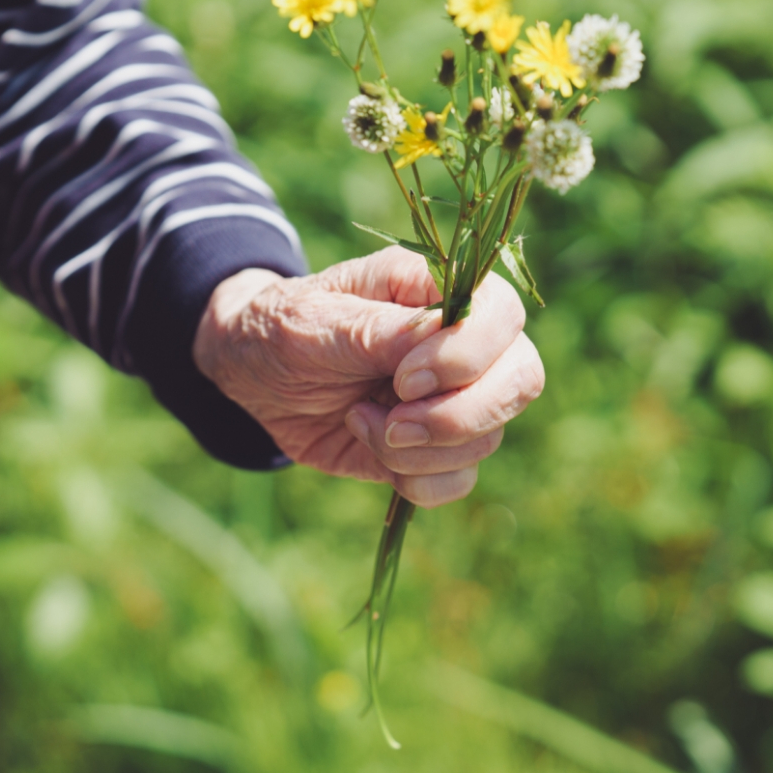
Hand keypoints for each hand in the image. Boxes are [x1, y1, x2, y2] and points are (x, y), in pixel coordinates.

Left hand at [193, 247, 543, 506]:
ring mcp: (455, 398)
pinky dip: (416, 482)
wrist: (251, 378)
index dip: (469, 353)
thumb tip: (439, 336)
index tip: (404, 378)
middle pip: (520, 380)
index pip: (503, 314)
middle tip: (393, 418)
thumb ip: (377, 331)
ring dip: (419, 450)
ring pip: (488, 438)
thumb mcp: (314, 322)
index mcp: (437, 291)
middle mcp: (462, 343)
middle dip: (458, 415)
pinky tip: (369, 446)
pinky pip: (459, 480)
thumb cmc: (282, 330)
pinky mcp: (436, 449)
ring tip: (359, 419)